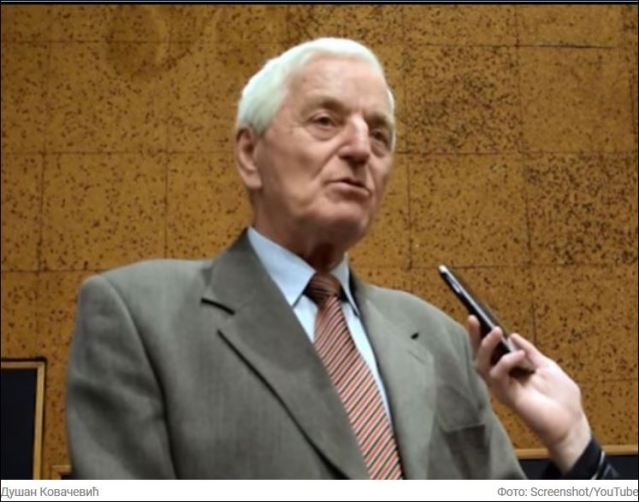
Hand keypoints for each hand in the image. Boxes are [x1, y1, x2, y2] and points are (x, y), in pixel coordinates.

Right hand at [467, 316, 590, 472]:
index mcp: (511, 370)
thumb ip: (530, 352)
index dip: (483, 336)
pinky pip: (497, 376)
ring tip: (496, 331)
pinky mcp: (506, 396)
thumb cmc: (562, 397)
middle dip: (474, 337)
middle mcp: (502, 378)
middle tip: (473, 320)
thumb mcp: (547, 366)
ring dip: (486, 346)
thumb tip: (513, 336)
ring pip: (481, 365)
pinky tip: (519, 355)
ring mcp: (502, 387)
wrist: (571, 423)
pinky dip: (506, 362)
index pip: (491, 351)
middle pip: (480, 356)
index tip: (479, 318)